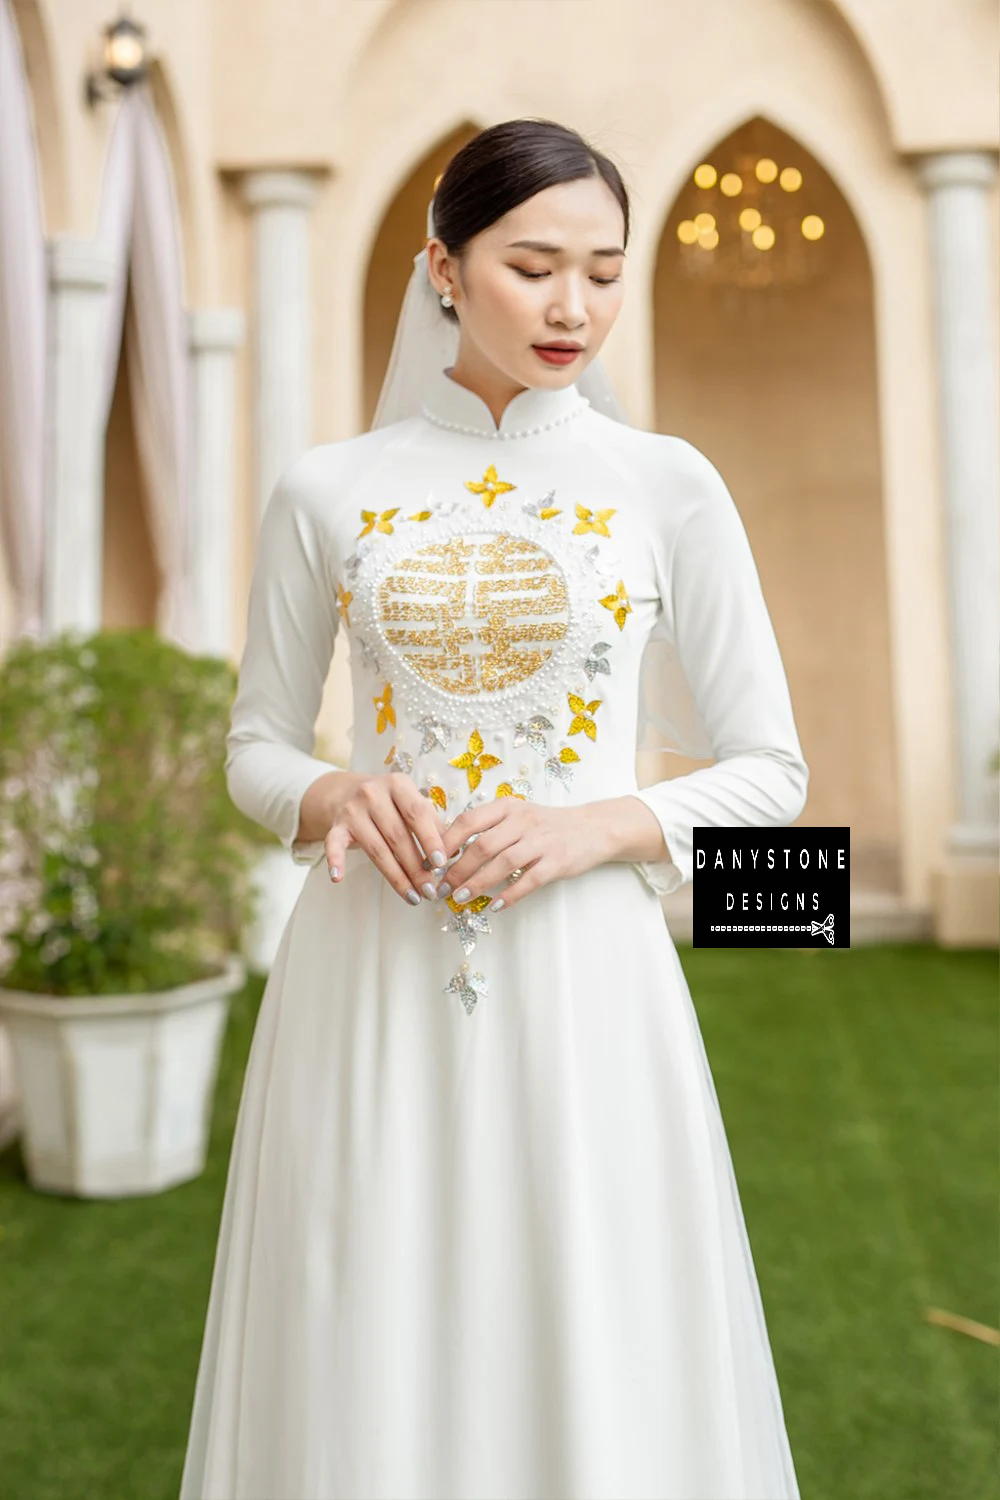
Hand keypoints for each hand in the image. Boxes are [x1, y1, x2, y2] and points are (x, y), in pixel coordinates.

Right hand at [325, 772, 449, 904]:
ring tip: (413, 897)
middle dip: (416, 867)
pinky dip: (335, 861)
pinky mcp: (336, 826)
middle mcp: (373, 793)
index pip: (417, 813)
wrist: (349, 792)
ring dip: (396, 877)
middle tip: (430, 890)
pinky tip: (337, 878)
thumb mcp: (413, 804)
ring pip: (377, 849)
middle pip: (398, 836)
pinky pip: (334, 845)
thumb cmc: (392, 804)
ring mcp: (352, 810)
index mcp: (398, 784)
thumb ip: (433, 824)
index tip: (441, 864)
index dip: (430, 839)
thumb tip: (455, 854)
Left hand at [438, 798, 602, 911]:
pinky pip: (529, 880)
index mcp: (508, 807)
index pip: (469, 821)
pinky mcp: (557, 861)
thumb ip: (490, 827)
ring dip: (478, 883)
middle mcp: (523, 821)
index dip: (447, 842)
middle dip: (457, 870)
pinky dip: (510, 895)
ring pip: (503, 863)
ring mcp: (541, 841)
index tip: (432, 862)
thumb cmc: (547, 825)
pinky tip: (495, 906)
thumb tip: (450, 850)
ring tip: (460, 899)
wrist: (593, 828)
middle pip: (482, 845)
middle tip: (441, 888)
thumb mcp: (518, 815)